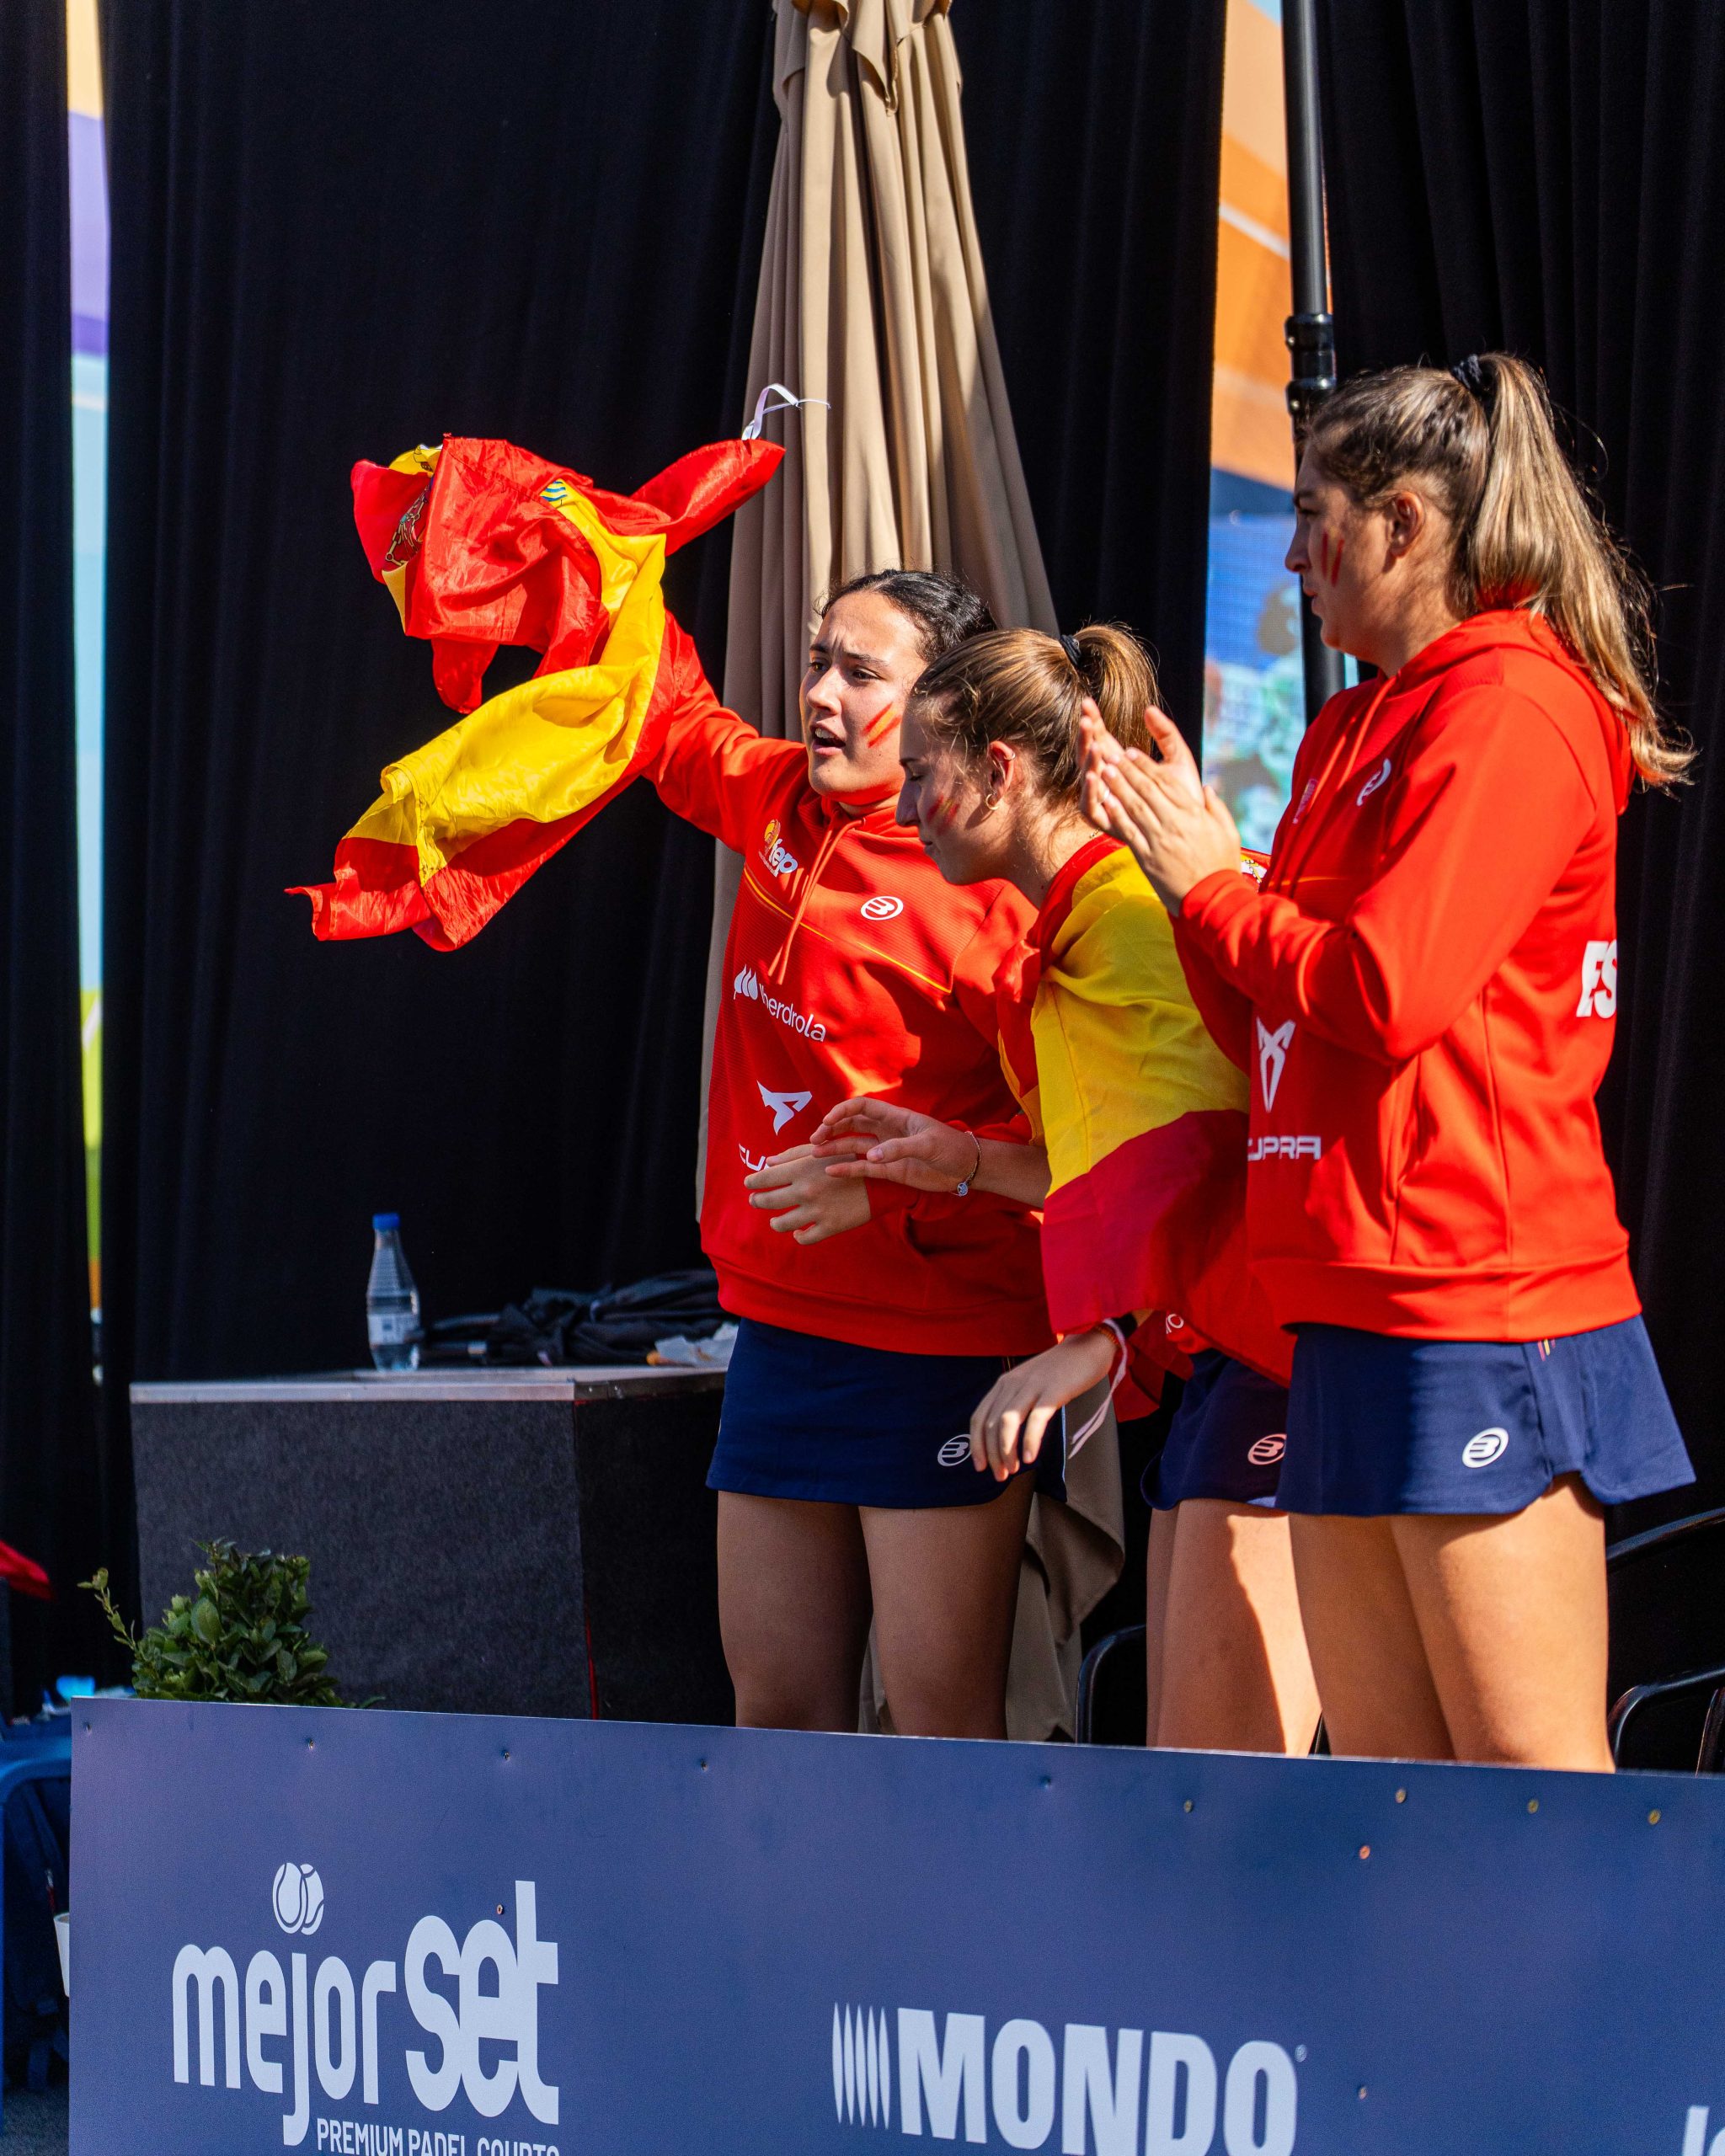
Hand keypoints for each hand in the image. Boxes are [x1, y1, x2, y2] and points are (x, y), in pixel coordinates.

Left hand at [743, 1145, 873, 1243]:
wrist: (882, 1180)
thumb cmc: (850, 1159)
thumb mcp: (822, 1151)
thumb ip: (792, 1156)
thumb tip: (767, 1163)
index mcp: (800, 1169)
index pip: (764, 1178)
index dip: (752, 1181)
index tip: (749, 1183)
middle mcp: (804, 1191)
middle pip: (766, 1201)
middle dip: (757, 1200)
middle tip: (755, 1200)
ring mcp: (816, 1211)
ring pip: (781, 1223)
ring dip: (774, 1222)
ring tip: (775, 1219)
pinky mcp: (829, 1227)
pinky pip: (804, 1238)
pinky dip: (797, 1236)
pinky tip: (797, 1232)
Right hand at [805, 1098, 978, 1192]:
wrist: (966, 1168)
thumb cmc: (951, 1147)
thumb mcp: (928, 1145)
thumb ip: (898, 1149)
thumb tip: (870, 1157)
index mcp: (895, 1117)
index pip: (862, 1107)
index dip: (843, 1111)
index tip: (828, 1122)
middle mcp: (886, 1131)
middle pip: (852, 1125)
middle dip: (832, 1129)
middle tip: (815, 1140)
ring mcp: (886, 1151)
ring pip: (853, 1146)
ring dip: (834, 1149)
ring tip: (815, 1155)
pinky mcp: (889, 1170)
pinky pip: (863, 1169)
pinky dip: (847, 1170)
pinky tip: (831, 1172)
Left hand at [968, 1329, 1116, 1480]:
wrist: (1090, 1345)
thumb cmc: (1062, 1369)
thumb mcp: (1030, 1383)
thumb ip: (1017, 1402)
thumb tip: (1006, 1436)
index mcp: (1004, 1383)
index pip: (979, 1418)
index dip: (977, 1445)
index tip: (980, 1467)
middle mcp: (1013, 1383)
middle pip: (991, 1424)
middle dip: (992, 1454)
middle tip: (1001, 1476)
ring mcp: (1033, 1386)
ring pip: (1007, 1422)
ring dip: (1006, 1450)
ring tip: (1012, 1471)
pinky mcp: (1054, 1390)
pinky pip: (1036, 1418)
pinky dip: (1029, 1440)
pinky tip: (1030, 1458)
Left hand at [1080, 709, 1238, 910]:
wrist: (1213, 900)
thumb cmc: (1222, 865)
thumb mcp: (1228, 832)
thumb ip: (1216, 807)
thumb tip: (1206, 788)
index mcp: (1193, 814)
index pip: (1165, 782)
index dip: (1146, 765)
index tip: (1131, 752)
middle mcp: (1174, 823)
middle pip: (1146, 790)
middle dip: (1126, 769)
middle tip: (1110, 753)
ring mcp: (1159, 840)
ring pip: (1134, 807)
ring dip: (1117, 787)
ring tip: (1104, 770)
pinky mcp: (1147, 858)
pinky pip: (1129, 832)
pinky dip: (1117, 816)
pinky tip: (1106, 802)